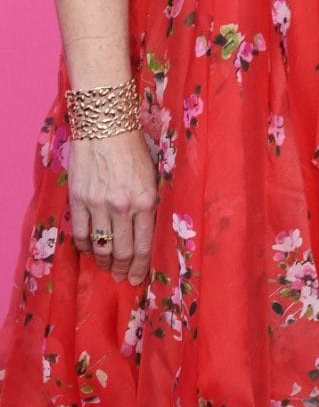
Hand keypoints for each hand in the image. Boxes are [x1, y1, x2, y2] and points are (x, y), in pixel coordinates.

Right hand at [69, 130, 157, 284]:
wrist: (106, 128)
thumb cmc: (134, 149)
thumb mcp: (153, 176)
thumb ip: (149, 204)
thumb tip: (148, 233)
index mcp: (146, 201)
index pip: (143, 246)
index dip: (140, 267)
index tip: (137, 279)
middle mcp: (123, 206)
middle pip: (122, 251)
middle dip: (123, 270)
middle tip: (122, 277)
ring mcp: (98, 204)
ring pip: (100, 246)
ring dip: (104, 262)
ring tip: (107, 266)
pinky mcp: (78, 200)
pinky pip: (80, 234)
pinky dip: (85, 247)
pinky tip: (90, 250)